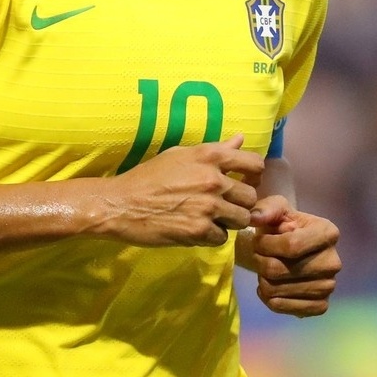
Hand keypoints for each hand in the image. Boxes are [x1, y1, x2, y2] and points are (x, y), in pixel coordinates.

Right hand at [101, 134, 264, 247]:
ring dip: (228, 222)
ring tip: (209, 218)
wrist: (122, 204)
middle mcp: (213, 179)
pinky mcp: (199, 231)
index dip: (254, 175)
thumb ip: (215, 149)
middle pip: (250, 197)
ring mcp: (208, 206)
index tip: (244, 181)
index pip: (255, 163)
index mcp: (209, 156)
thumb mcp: (180, 155)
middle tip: (222, 205)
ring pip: (241, 220)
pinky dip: (211, 236)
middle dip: (239, 203)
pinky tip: (195, 228)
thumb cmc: (148, 176)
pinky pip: (222, 237)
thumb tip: (241, 139)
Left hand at [238, 194, 340, 316]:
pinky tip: (268, 286)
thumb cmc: (283, 225)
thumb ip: (265, 209)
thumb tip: (254, 218)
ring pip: (277, 290)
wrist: (290, 248)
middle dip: (259, 262)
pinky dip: (269, 298)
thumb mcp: (276, 208)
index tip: (257, 240)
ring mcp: (329, 286)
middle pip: (280, 270)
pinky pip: (285, 308)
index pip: (291, 246)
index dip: (265, 245)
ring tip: (263, 268)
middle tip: (257, 255)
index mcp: (327, 233)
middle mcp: (333, 262)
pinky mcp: (321, 305)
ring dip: (261, 279)